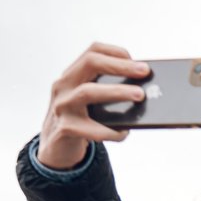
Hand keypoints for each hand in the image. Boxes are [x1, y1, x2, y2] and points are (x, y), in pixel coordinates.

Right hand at [37, 42, 151, 168]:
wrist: (56, 149)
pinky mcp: (64, 129)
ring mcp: (62, 107)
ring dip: (117, 91)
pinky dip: (111, 131)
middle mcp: (63, 86)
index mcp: (72, 75)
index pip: (92, 52)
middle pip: (90, 63)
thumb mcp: (89, 102)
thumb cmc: (80, 121)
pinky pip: (91, 129)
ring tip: (139, 95)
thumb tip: (143, 90)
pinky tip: (124, 133)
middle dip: (120, 65)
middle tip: (144, 71)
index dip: (115, 51)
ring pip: (87, 92)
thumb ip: (107, 91)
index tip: (136, 60)